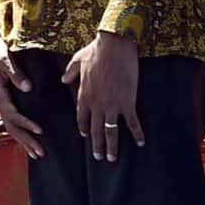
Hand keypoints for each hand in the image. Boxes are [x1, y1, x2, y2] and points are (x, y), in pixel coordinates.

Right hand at [0, 32, 43, 158]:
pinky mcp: (4, 102)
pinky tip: (28, 142)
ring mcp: (0, 103)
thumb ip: (15, 73)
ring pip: (11, 127)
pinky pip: (11, 122)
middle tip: (40, 153)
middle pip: (11, 126)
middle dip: (25, 140)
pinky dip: (20, 134)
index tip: (40, 130)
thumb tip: (28, 88)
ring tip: (37, 154)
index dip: (25, 123)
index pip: (12, 113)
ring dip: (24, 141)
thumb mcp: (4, 59)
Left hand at [64, 30, 144, 161]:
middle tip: (99, 157)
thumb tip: (63, 80)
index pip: (81, 117)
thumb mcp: (77, 60)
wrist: (113, 46)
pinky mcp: (127, 102)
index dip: (84, 128)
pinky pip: (132, 122)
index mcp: (84, 94)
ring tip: (112, 158)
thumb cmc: (95, 51)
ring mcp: (112, 104)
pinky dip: (137, 133)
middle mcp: (96, 103)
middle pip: (95, 129)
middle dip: (96, 145)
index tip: (86, 136)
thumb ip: (70, 73)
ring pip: (110, 131)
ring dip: (112, 145)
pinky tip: (141, 143)